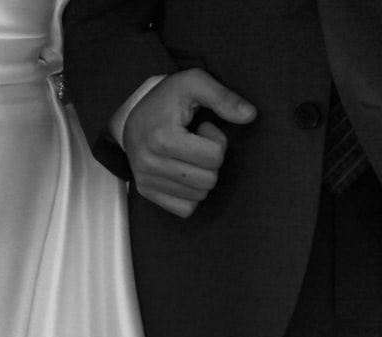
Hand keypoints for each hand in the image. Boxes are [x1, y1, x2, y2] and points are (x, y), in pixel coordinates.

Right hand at [123, 68, 256, 217]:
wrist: (130, 115)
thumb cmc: (166, 98)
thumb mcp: (194, 83)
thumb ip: (223, 98)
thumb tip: (251, 115)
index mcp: (163, 139)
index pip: (214, 157)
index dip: (217, 140)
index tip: (204, 127)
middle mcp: (150, 164)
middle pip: (208, 180)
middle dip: (212, 162)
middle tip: (198, 143)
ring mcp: (146, 180)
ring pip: (198, 196)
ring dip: (202, 177)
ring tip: (188, 155)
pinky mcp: (146, 192)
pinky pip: (184, 209)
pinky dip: (191, 194)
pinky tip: (185, 173)